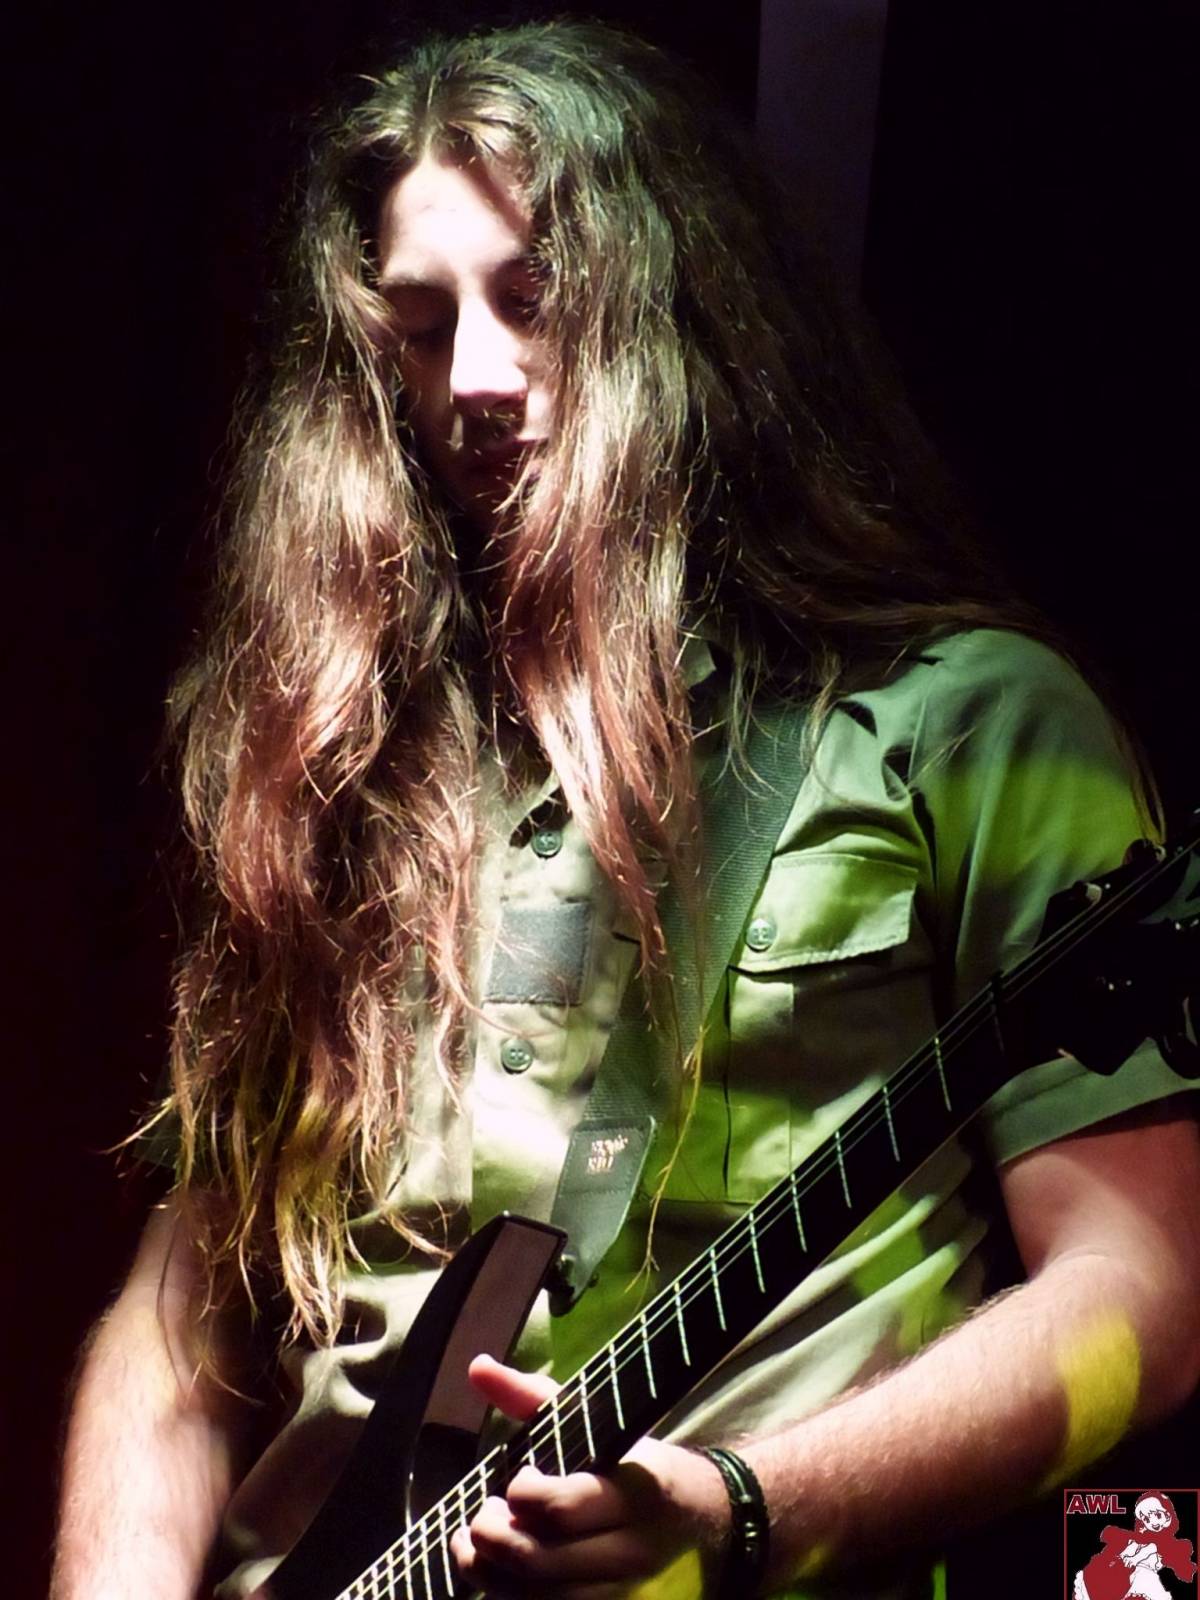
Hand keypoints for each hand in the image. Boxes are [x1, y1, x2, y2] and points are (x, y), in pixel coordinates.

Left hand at [450, 1355, 729, 1598]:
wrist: (709, 1520)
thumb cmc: (641, 1465)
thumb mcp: (599, 1425)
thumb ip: (535, 1398)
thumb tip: (478, 1367)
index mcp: (631, 1494)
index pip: (561, 1508)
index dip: (522, 1496)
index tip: (519, 1479)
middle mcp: (629, 1552)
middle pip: (543, 1563)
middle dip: (493, 1539)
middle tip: (482, 1516)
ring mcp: (623, 1594)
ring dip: (492, 1578)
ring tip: (473, 1549)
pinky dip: (513, 1599)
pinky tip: (499, 1579)